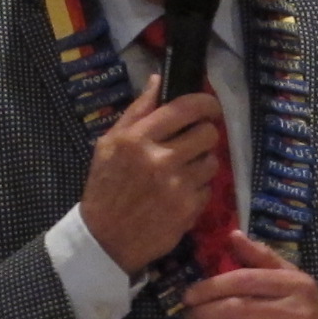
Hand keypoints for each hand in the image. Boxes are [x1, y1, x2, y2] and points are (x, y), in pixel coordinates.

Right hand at [78, 77, 227, 271]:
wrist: (105, 238)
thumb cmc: (106, 187)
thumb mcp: (110, 144)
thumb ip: (137, 111)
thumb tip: (159, 80)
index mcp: (138, 138)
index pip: (186, 108)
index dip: (206, 103)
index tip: (210, 108)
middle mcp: (161, 159)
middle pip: (208, 134)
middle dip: (204, 135)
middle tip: (193, 143)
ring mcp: (177, 186)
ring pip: (212, 162)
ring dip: (202, 164)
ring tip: (183, 171)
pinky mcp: (188, 209)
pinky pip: (207, 190)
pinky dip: (197, 190)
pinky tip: (179, 195)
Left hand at [179, 234, 317, 318]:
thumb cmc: (304, 309)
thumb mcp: (291, 279)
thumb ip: (262, 257)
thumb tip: (233, 235)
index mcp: (294, 284)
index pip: (246, 280)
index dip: (212, 287)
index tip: (189, 294)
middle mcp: (294, 312)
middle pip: (238, 309)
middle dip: (206, 312)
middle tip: (188, 314)